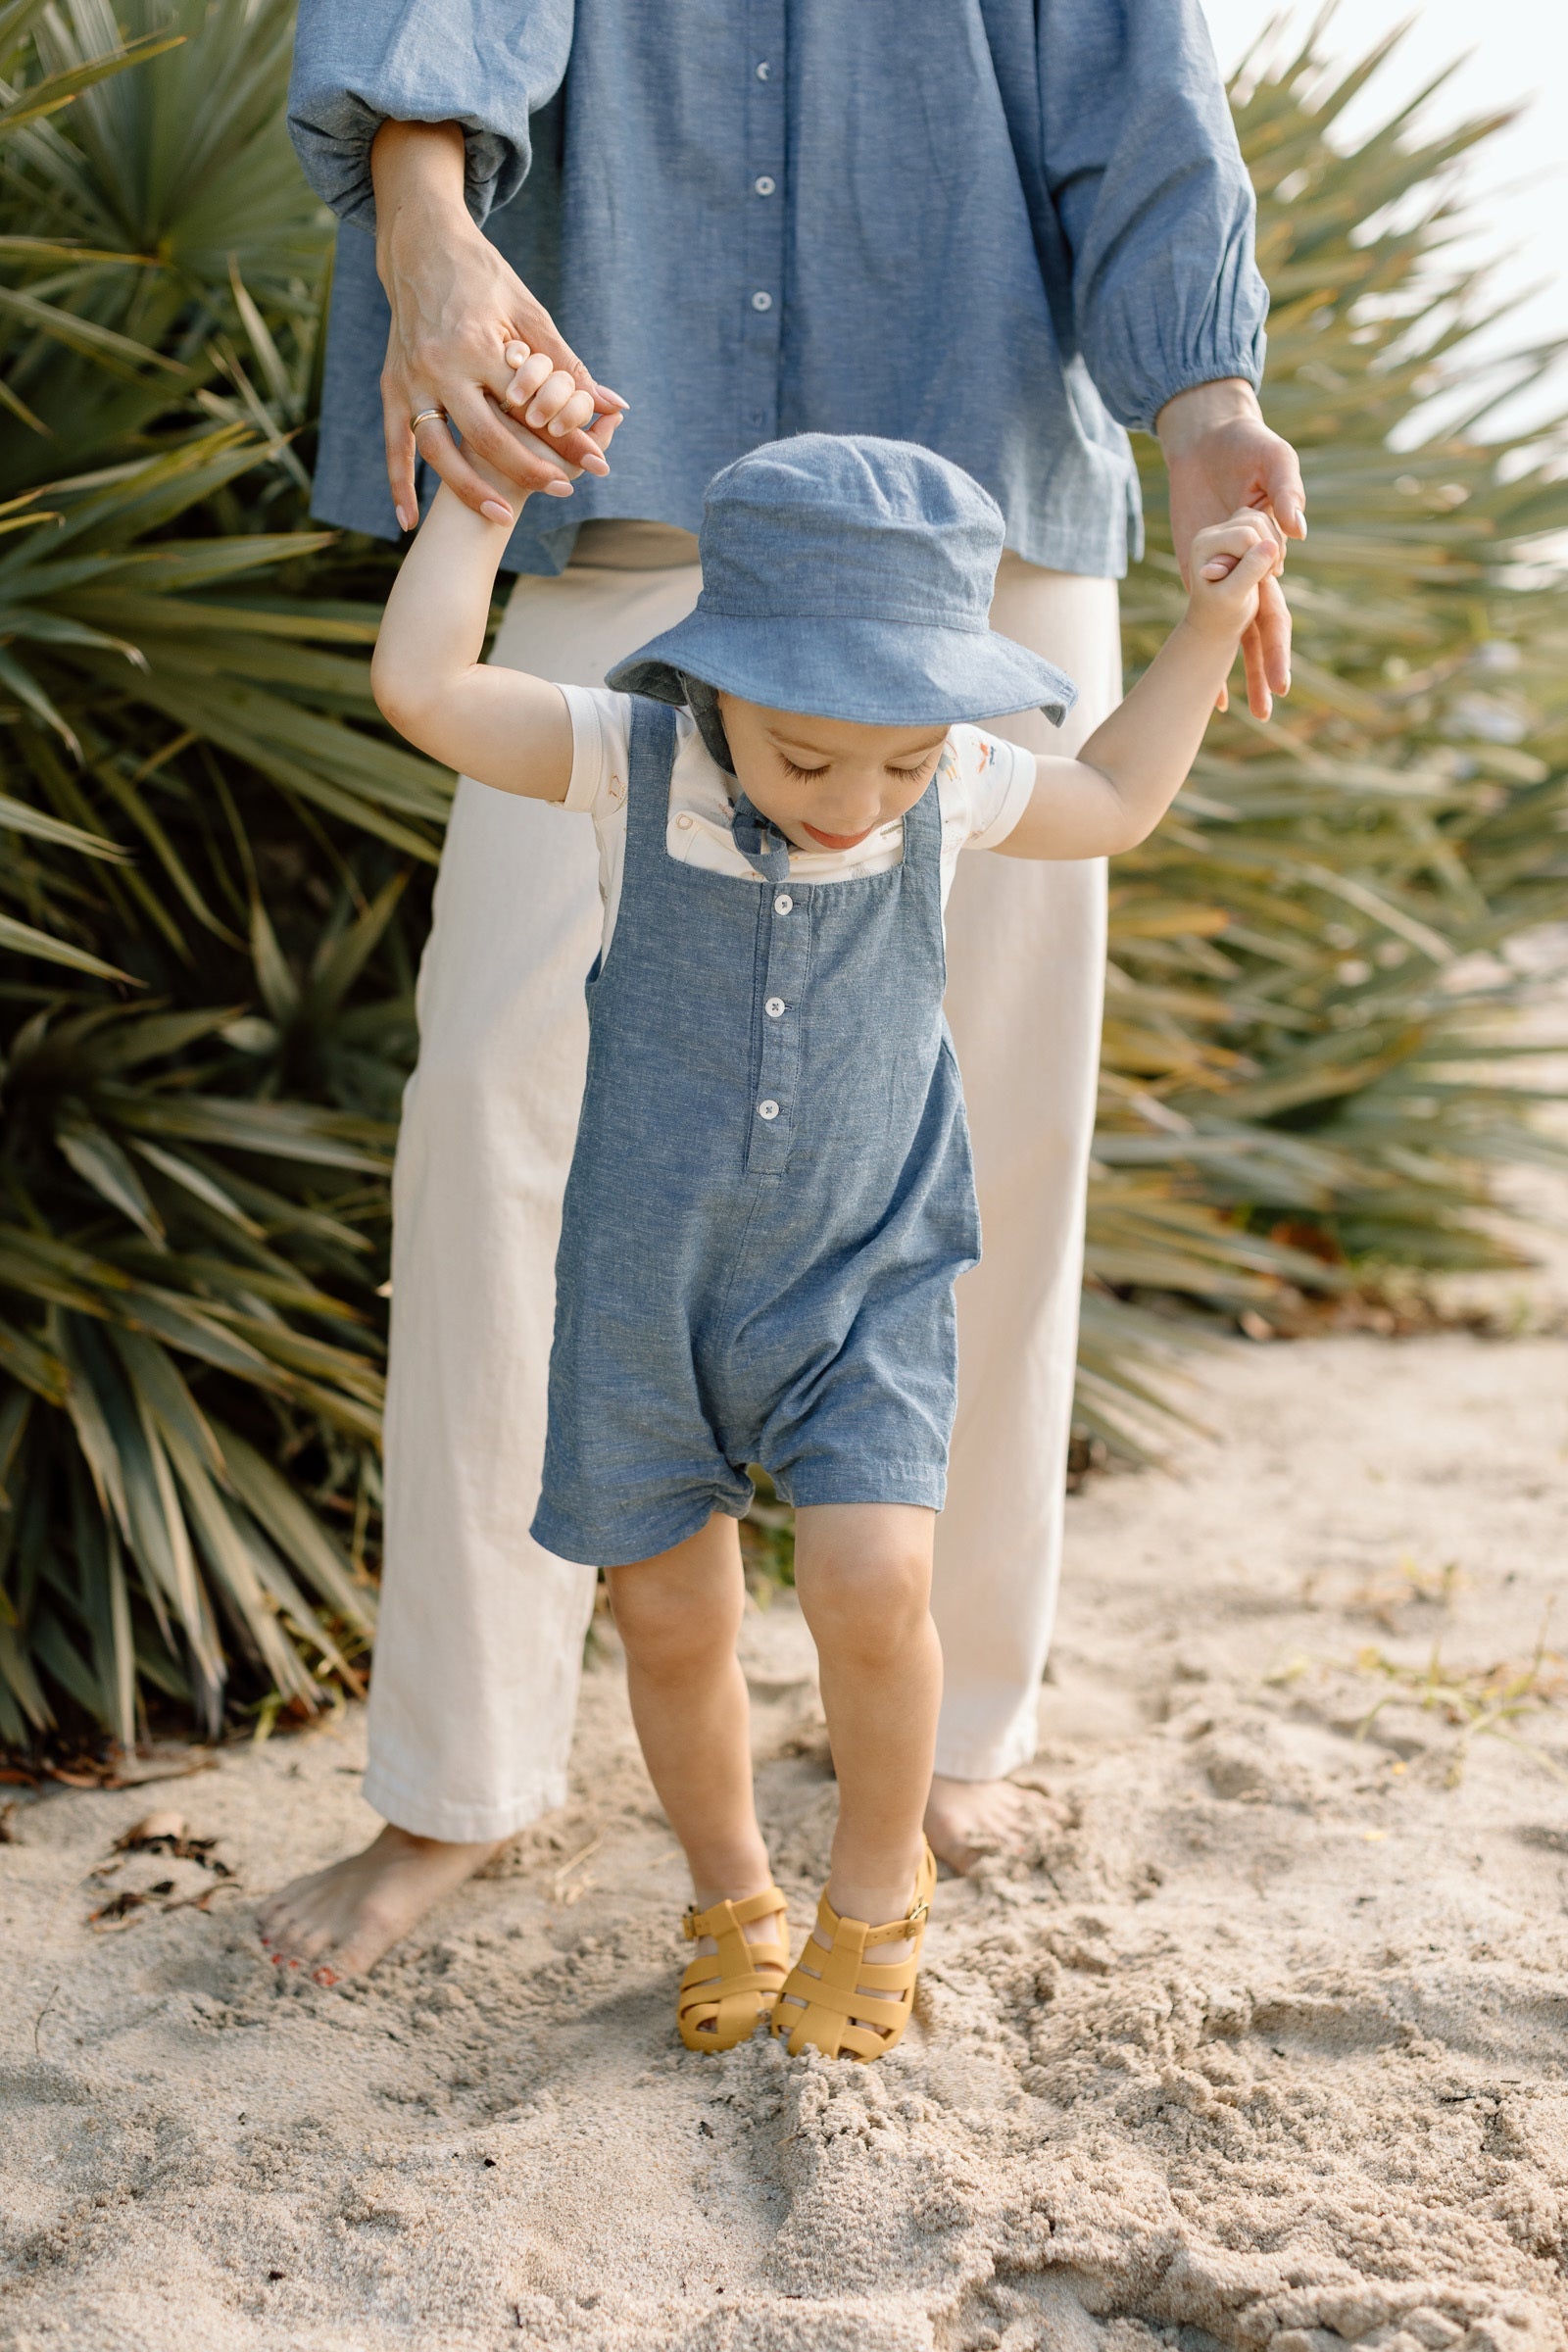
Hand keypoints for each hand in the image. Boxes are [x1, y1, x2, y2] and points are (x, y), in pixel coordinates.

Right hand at [372, 121, 627, 531]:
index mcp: (477, 344)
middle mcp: (439, 365)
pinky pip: (394, 446)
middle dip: (528, 470)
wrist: (420, 244)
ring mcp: (410, 379)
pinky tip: (409, 521)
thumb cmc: (483, 278)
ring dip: (468, 491)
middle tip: (563, 491)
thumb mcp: (529, 313)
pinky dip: (399, 484)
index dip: (567, 439)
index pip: (530, 407)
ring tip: (501, 517)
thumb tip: (613, 405)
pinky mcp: (391, 386)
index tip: (598, 465)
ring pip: (438, 451)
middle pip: (487, 437)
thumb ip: (568, 364)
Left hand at [1157, 380, 1304, 721]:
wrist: (1209, 437)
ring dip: (1238, 671)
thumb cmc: (1249, 443)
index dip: (1276, 644)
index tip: (1278, 679)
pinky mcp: (1197, 566)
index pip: (1273, 608)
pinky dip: (1204, 648)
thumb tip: (1297, 531)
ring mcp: (1223, 573)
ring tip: (1245, 712)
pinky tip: (1208, 683)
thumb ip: (1287, 490)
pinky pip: (1201, 613)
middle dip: (1265, 669)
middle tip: (1268, 709)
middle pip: (1260, 632)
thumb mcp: (1273, 459)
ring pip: (1234, 632)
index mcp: (1270, 555)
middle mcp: (1249, 572)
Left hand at [1182, 510, 1282, 647]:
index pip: (1247, 536)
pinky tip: (1267, 565)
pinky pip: (1265, 523)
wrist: (1213, 623)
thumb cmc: (1221, 615)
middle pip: (1256, 520)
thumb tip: (1271, 544)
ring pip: (1262, 517)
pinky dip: (1273, 543)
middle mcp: (1212, 532)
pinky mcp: (1238, 533)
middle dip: (1270, 548)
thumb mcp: (1233, 597)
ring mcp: (1225, 530)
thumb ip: (1250, 569)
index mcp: (1205, 544)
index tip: (1259, 582)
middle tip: (1265, 577)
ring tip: (1266, 572)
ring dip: (1274, 544)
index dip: (1262, 559)